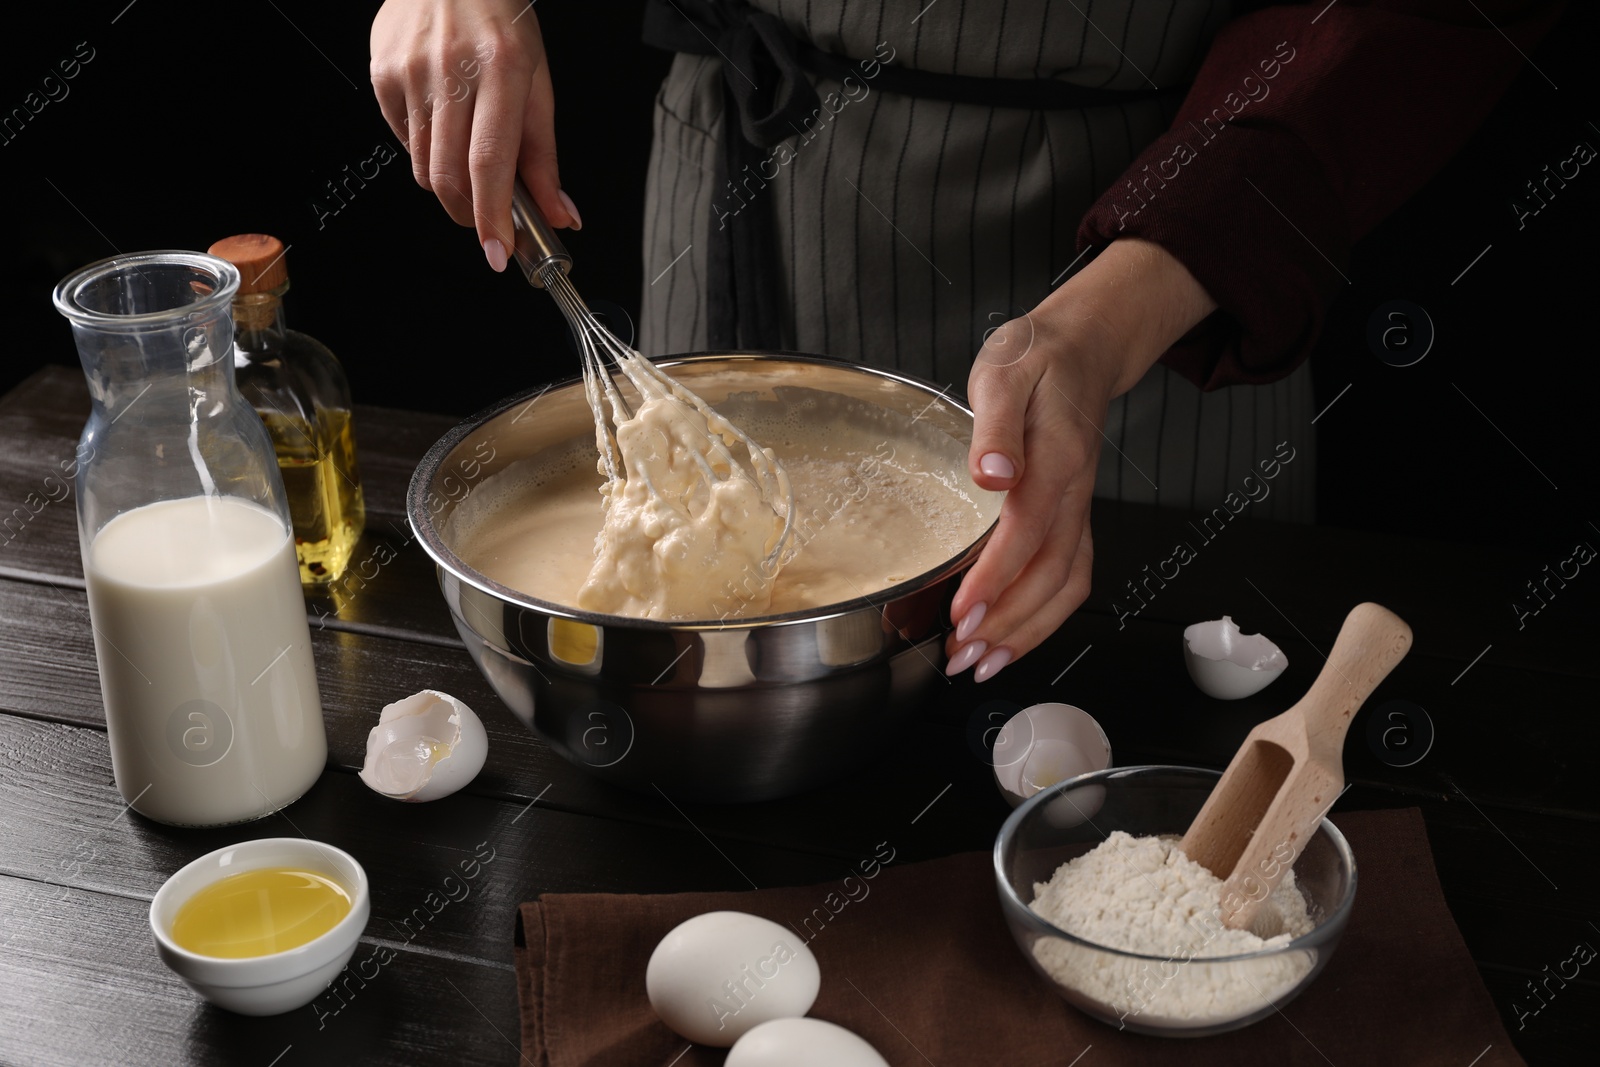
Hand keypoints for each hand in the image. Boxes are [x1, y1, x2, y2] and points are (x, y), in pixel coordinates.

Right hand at [370, 0, 578, 272]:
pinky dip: (425, 152)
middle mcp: (450, 70)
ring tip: (468, 161)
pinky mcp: (382, 74)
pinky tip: (442, 125)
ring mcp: (409, 72)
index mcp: (500, 69)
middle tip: (488, 221)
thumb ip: (544, 157)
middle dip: (470, 215)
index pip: (490, 162)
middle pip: (448, 176)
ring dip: (449, 186)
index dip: (492, 218)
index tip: (499, 252)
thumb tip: (560, 216)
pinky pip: (401, 141)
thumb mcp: (537, 83)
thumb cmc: (501, 21)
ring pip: (423, 166)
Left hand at [946, 238, 1216, 680]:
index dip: (995, 578)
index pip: (1026, 533)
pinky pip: (1068, 577)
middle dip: (1006, 623)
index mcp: (1055, 462)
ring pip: (1065, 585)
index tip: (961, 611)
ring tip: (981, 662)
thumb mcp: (1005, 373)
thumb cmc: (1037, 359)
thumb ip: (996, 426)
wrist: (1081, 348)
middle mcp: (1073, 495)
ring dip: (1025, 631)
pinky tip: (1009, 637)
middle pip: (1049, 575)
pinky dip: (1042, 616)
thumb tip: (992, 473)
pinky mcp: (1071, 517)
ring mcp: (1076, 510)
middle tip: (961, 654)